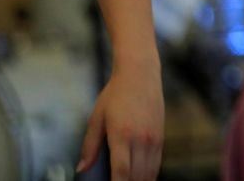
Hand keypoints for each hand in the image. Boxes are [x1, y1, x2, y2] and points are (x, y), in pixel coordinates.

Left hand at [76, 59, 163, 180]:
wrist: (140, 73)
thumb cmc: (116, 93)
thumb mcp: (96, 118)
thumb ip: (89, 146)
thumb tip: (82, 168)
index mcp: (122, 135)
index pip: (121, 172)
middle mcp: (141, 139)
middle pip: (137, 176)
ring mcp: (153, 138)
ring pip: (149, 172)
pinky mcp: (161, 136)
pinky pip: (156, 163)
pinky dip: (149, 175)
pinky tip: (141, 178)